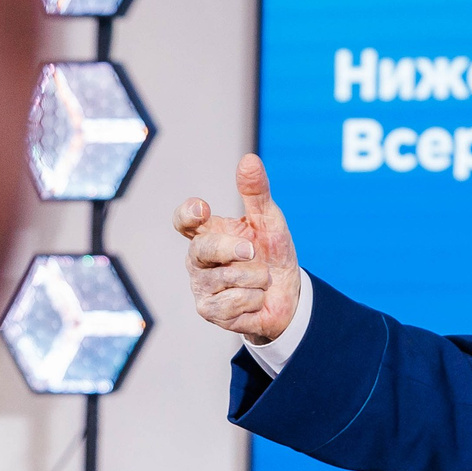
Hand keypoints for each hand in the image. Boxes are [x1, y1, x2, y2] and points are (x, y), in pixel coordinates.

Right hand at [175, 154, 301, 344]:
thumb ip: (257, 192)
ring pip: (228, 277)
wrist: (287, 295)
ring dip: (257, 278)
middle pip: (203, 249)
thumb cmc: (272, 254)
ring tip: (261, 280)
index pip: (184, 220)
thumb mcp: (269, 221)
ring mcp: (200, 286)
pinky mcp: (209, 310)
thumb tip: (249, 160)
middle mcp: (198, 259)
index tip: (203, 210)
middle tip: (253, 251)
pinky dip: (254, 298)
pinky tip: (254, 298)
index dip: (188, 214)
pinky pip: (234, 301)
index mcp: (208, 232)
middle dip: (233, 249)